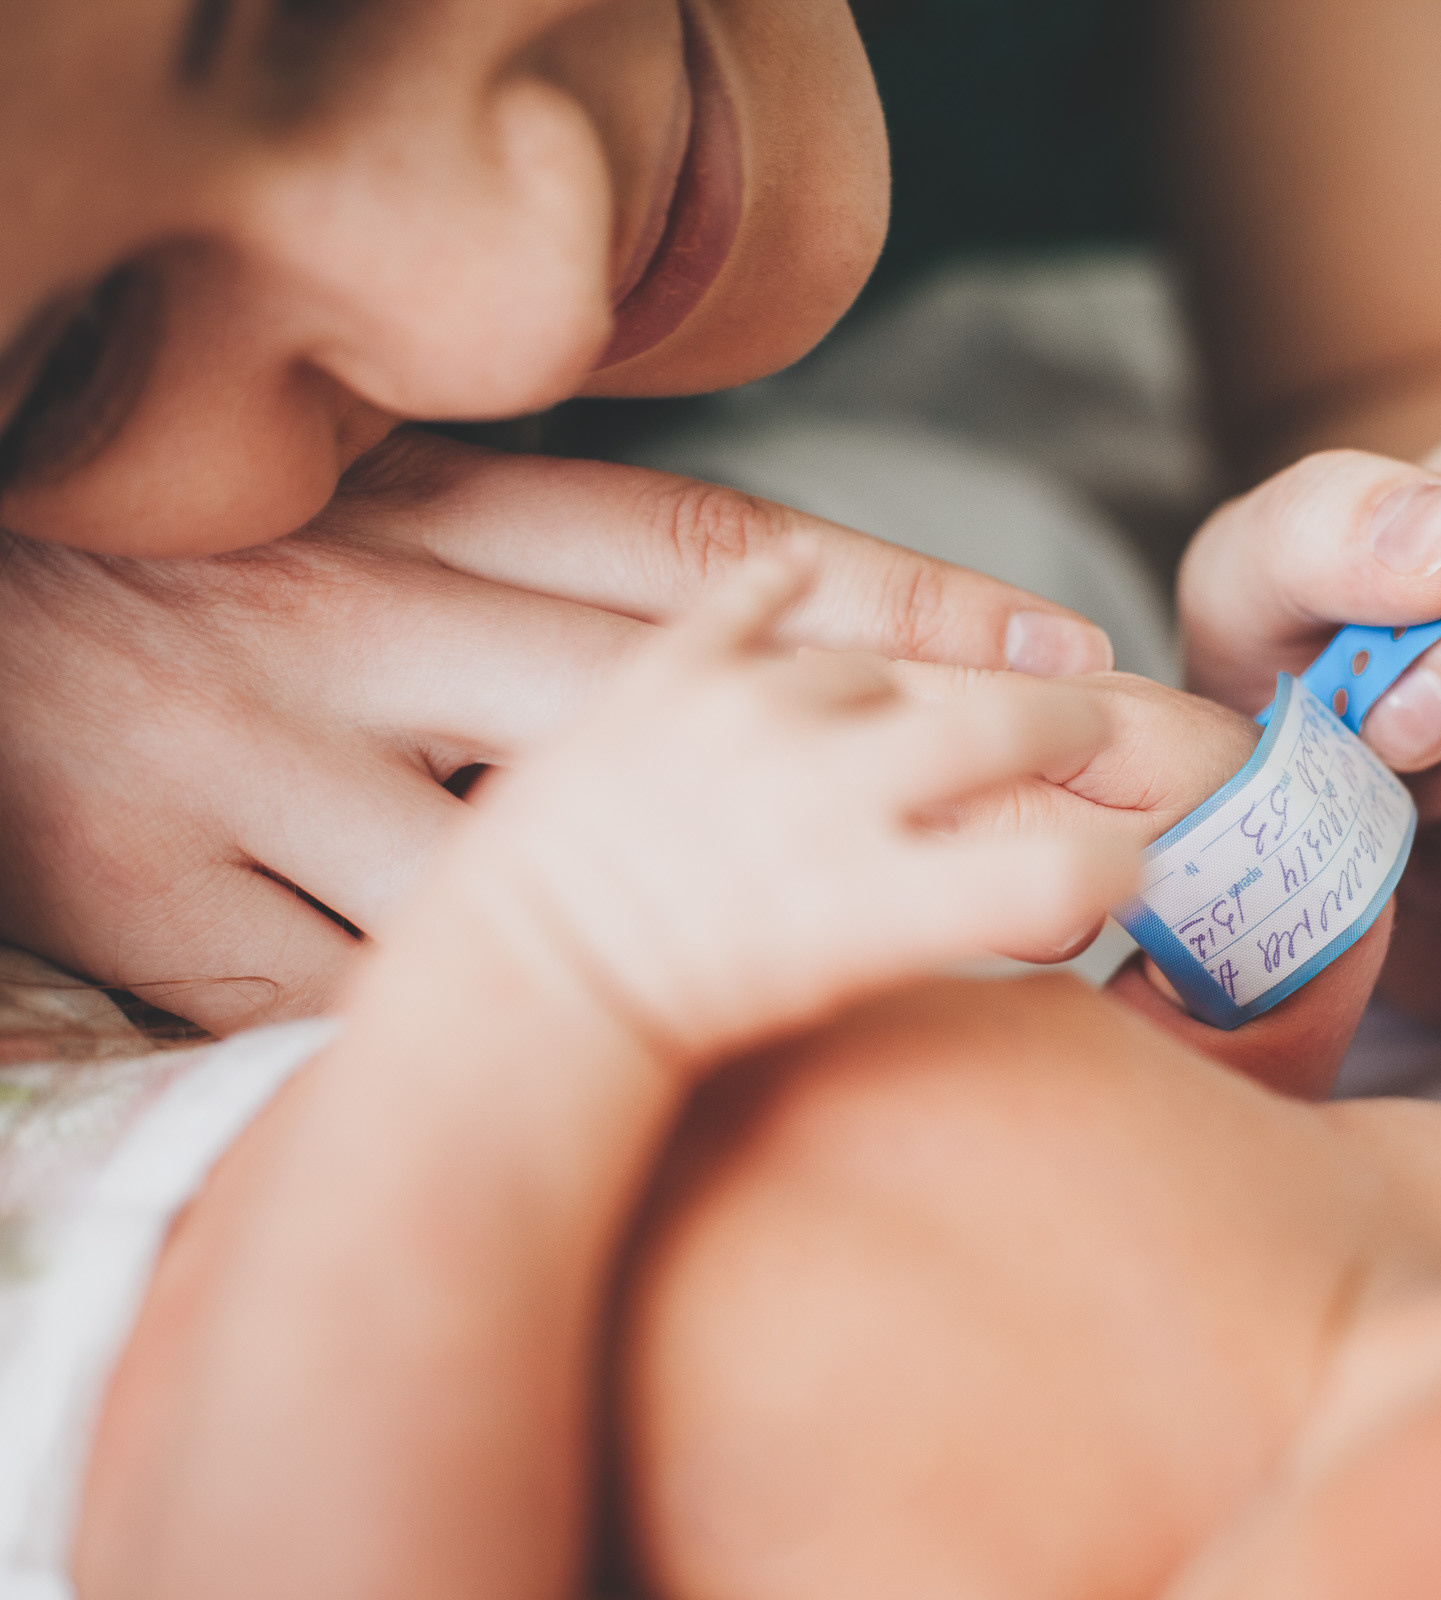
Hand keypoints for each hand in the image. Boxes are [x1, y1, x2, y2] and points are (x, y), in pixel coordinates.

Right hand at [0, 430, 1115, 1034]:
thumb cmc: (242, 596)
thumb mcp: (415, 532)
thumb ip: (600, 577)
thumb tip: (817, 604)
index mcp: (422, 523)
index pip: (707, 555)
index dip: (898, 603)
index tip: (1071, 656)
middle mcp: (359, 627)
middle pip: (668, 698)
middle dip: (888, 754)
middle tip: (1090, 814)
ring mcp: (260, 769)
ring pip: (514, 870)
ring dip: (699, 930)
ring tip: (892, 960)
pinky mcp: (167, 903)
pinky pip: (352, 994)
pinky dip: (466, 1040)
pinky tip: (591, 1066)